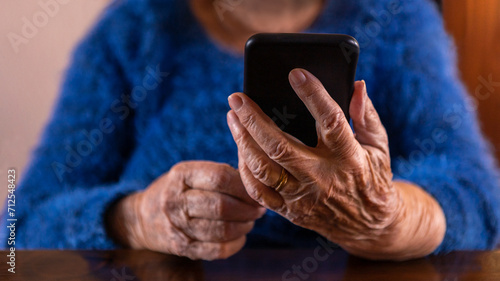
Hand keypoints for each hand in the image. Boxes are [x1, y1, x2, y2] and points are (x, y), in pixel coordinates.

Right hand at [108, 161, 264, 259]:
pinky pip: (217, 250)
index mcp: (181, 175)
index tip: (257, 190)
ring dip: (244, 226)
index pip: (220, 178)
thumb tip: (255, 182)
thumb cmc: (178, 190)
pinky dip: (235, 244)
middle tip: (259, 208)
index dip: (245, 186)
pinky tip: (240, 236)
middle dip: (248, 209)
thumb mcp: (190, 173)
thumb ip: (220, 173)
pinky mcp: (183, 248)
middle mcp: (176, 200)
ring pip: (222, 230)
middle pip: (222, 206)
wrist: (142, 218)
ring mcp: (178, 226)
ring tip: (250, 221)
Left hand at [226, 69, 436, 258]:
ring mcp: (303, 196)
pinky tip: (240, 148)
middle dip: (253, 119)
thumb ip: (367, 115)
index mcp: (349, 157)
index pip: (330, 121)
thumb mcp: (379, 146)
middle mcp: (322, 177)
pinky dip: (245, 169)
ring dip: (243, 141)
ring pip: (263, 169)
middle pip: (280, 146)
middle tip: (237, 97)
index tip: (295, 73)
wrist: (368, 226)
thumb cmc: (372, 178)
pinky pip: (259, 192)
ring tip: (232, 117)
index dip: (313, 95)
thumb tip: (356, 84)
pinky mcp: (290, 210)